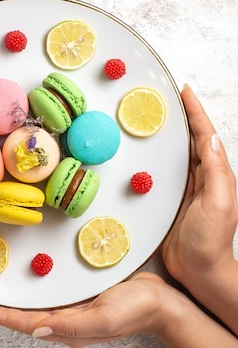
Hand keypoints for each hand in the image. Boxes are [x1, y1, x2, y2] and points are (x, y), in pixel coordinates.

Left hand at [0, 272, 168, 347]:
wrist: (161, 301)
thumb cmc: (136, 309)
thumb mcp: (104, 318)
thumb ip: (71, 325)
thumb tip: (38, 330)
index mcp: (69, 329)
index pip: (27, 324)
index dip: (3, 316)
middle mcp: (67, 322)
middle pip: (27, 318)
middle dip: (4, 310)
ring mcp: (74, 311)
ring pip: (37, 308)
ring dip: (17, 302)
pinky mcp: (80, 298)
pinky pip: (52, 297)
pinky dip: (36, 292)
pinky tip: (30, 284)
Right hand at [161, 84, 237, 332]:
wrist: (197, 270)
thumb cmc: (209, 240)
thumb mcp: (218, 203)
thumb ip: (215, 172)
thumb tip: (208, 139)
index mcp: (213, 174)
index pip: (204, 135)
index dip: (195, 112)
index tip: (183, 91)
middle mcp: (200, 177)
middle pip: (189, 139)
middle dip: (179, 116)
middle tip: (162, 97)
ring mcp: (184, 187)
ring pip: (175, 152)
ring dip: (166, 134)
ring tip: (150, 117)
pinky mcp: (168, 198)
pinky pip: (161, 170)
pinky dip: (155, 156)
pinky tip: (143, 152)